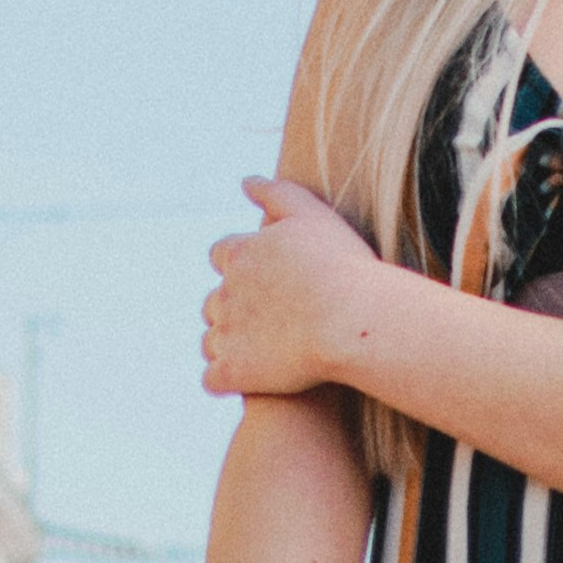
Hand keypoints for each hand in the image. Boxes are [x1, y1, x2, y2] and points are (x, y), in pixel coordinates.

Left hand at [202, 178, 380, 402]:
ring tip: (260, 353)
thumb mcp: (312, 215)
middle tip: (268, 320)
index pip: (223, 255)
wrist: (351, 321)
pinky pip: (215, 379)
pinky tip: (247, 380)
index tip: (265, 278)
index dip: (241, 267)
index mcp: (239, 255)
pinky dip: (225, 379)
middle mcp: (224, 293)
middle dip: (231, 308)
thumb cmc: (341, 266)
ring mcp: (226, 335)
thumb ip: (277, 193)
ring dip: (227, 345)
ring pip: (210, 341)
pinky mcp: (233, 372)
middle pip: (214, 301)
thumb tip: (245, 182)